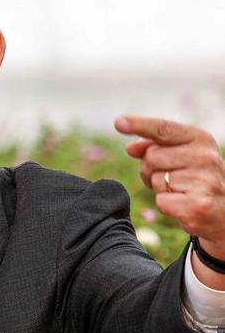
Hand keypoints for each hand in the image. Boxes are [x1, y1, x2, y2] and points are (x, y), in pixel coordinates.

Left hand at [114, 115, 224, 259]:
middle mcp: (206, 156)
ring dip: (159, 188)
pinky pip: (161, 201)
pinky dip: (165, 205)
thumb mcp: (178, 155)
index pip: (163, 128)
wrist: (222, 210)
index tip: (118, 122)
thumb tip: (131, 148)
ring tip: (179, 190)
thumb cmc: (193, 178)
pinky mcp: (199, 205)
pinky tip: (183, 204)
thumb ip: (153, 147)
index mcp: (200, 138)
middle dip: (150, 169)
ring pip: (155, 180)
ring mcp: (204, 180)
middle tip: (168, 177)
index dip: (139, 125)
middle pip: (151, 156)